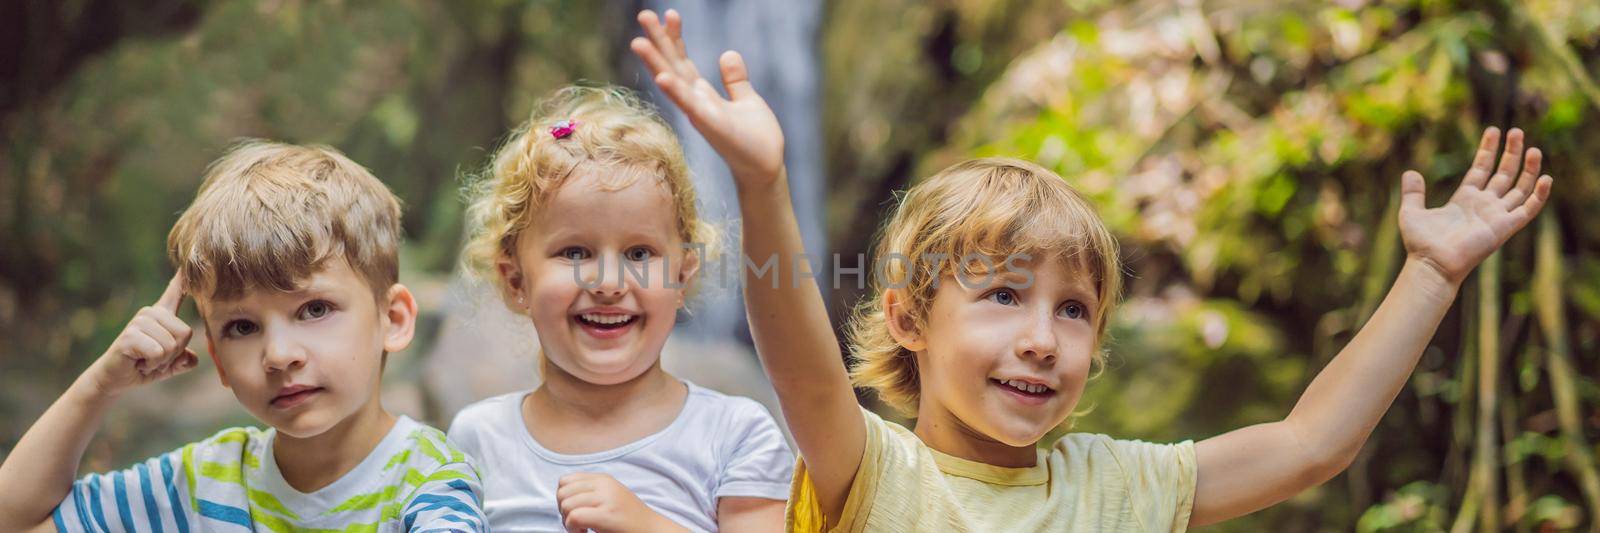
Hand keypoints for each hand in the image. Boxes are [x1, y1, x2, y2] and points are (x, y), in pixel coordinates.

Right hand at [86, 275, 198, 396]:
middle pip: (185, 333)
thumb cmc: (144, 367)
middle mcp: (150, 313)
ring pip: (172, 345)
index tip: (186, 265)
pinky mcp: (130, 335)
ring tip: (146, 360)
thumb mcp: (170, 364)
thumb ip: (184, 359)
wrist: (115, 380)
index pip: (175, 293)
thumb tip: (191, 359)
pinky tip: (139, 363)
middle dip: (174, 354)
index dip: (182, 280)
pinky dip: (153, 365)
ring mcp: (139, 322)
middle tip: (155, 358)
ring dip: (162, 361)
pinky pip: (159, 353)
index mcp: (162, 315)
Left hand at [556, 472, 683, 532]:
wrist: (652, 530)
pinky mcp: (607, 514)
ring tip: (583, 530)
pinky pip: (574, 517)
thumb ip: (590, 492)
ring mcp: (606, 498)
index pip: (565, 481)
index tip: (576, 512)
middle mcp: (604, 484)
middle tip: (578, 524)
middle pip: (562, 492)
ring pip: (566, 504)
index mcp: (603, 479)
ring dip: (568, 522)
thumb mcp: (609, 498)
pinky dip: (573, 529)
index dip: (564, 499)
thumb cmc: (628, 521)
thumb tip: (562, 496)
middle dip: (563, 511)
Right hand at [630, 9, 784, 187]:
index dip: (675, 38)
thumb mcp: (747, 100)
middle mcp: (695, 103)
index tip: (669, 14)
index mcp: (702, 95)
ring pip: (674, 84)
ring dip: (656, 64)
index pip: (683, 61)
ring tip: (638, 42)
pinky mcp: (712, 126)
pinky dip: (676, 92)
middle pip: (673, 66)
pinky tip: (663, 76)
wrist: (765, 168)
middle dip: (658, 42)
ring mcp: (700, 114)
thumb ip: (735, 79)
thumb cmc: (755, 139)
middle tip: (644, 14)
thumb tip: (727, 53)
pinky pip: (691, 106)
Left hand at [1399, 127, 1552, 285]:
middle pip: (1504, 174)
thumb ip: (1413, 192)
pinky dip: (1539, 195)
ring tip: (1534, 149)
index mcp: (1465, 199)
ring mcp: (1496, 215)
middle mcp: (1484, 205)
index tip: (1493, 130)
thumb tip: (1409, 172)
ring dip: (1529, 170)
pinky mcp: (1505, 227)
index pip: (1482, 168)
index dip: (1488, 150)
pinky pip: (1528, 209)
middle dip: (1511, 153)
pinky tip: (1546, 178)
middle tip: (1516, 131)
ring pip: (1520, 188)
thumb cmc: (1421, 243)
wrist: (1431, 263)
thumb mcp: (1412, 212)